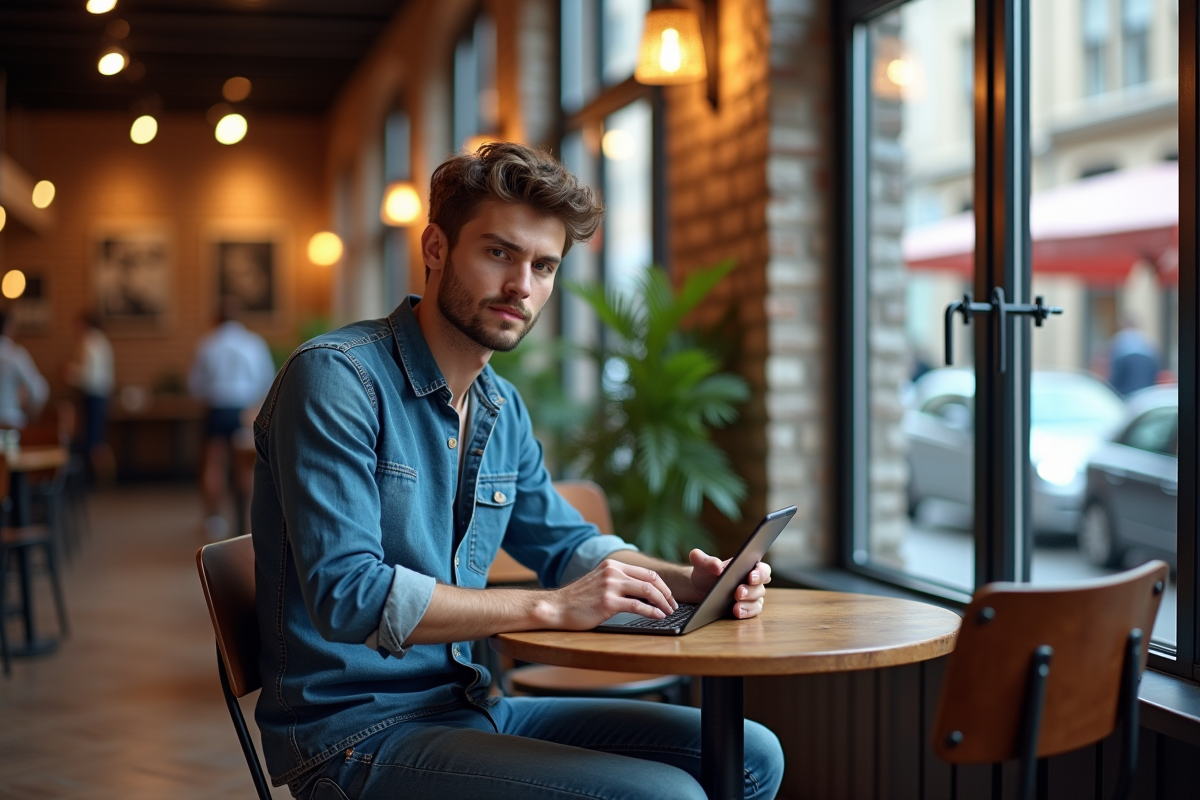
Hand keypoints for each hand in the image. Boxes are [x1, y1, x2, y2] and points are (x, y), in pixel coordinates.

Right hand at [544, 559, 678, 629]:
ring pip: (648, 590)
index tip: (668, 596)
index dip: (661, 585)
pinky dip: (652, 611)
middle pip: (651, 579)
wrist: (556, 607)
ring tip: (668, 612)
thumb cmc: (577, 600)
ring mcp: (610, 586)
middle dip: (666, 593)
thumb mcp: (598, 582)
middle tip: (673, 605)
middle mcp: (613, 572)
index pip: (646, 572)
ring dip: (663, 602)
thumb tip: (641, 592)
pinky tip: (658, 616)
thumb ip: (617, 582)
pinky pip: (638, 606)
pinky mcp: (608, 602)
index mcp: (612, 566)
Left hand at [686, 549, 771, 619]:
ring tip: (736, 606)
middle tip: (738, 592)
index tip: (751, 576)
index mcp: (746, 566)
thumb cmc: (706, 573)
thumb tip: (717, 566)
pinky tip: (737, 612)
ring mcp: (751, 596)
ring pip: (758, 600)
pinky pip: (752, 611)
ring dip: (748, 603)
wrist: (698, 589)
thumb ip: (706, 561)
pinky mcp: (746, 607)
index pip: (762, 569)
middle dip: (751, 590)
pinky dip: (746, 612)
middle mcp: (752, 581)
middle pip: (760, 587)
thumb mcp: (702, 564)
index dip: (760, 572)